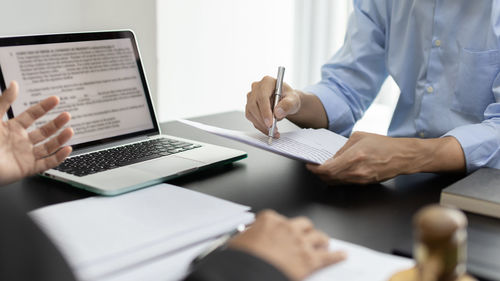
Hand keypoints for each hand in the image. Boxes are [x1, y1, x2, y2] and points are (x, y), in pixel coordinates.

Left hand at [0, 81, 72, 184]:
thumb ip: (4, 102)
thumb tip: (15, 84)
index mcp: (12, 129)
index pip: (32, 115)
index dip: (44, 107)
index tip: (55, 99)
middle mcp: (21, 142)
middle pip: (44, 131)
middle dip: (56, 123)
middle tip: (67, 115)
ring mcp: (25, 155)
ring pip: (48, 146)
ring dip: (60, 139)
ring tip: (70, 131)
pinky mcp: (28, 168)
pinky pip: (47, 163)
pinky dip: (59, 157)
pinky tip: (66, 149)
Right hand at [228, 210, 345, 280]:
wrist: (248, 270)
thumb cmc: (241, 258)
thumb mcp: (237, 241)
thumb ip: (247, 237)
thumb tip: (244, 240)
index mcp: (268, 220)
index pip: (276, 218)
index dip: (280, 226)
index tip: (280, 230)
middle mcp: (287, 228)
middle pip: (303, 224)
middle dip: (306, 230)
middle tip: (307, 235)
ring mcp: (300, 243)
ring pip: (318, 236)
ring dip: (322, 239)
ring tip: (325, 242)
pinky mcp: (310, 260)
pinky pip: (328, 256)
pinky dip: (337, 256)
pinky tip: (342, 255)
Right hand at [245, 76, 300, 136]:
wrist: (287, 102)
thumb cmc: (289, 98)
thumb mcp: (293, 100)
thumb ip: (287, 105)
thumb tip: (277, 113)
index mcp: (267, 81)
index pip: (262, 97)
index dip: (265, 111)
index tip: (270, 123)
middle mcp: (256, 88)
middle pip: (254, 105)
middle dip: (263, 120)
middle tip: (272, 130)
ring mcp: (251, 97)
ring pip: (251, 113)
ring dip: (261, 125)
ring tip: (273, 131)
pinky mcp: (250, 107)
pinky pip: (251, 118)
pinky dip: (260, 126)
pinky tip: (268, 130)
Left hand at [306, 131, 465, 184]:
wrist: (403, 156)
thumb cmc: (384, 144)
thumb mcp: (359, 137)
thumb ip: (343, 148)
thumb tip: (331, 156)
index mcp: (354, 158)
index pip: (327, 169)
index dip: (315, 169)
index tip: (309, 165)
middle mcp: (356, 171)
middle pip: (329, 179)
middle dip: (318, 174)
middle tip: (313, 168)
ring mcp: (361, 180)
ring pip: (337, 182)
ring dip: (327, 177)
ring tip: (323, 169)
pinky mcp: (365, 183)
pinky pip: (346, 183)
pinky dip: (338, 178)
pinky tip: (336, 171)